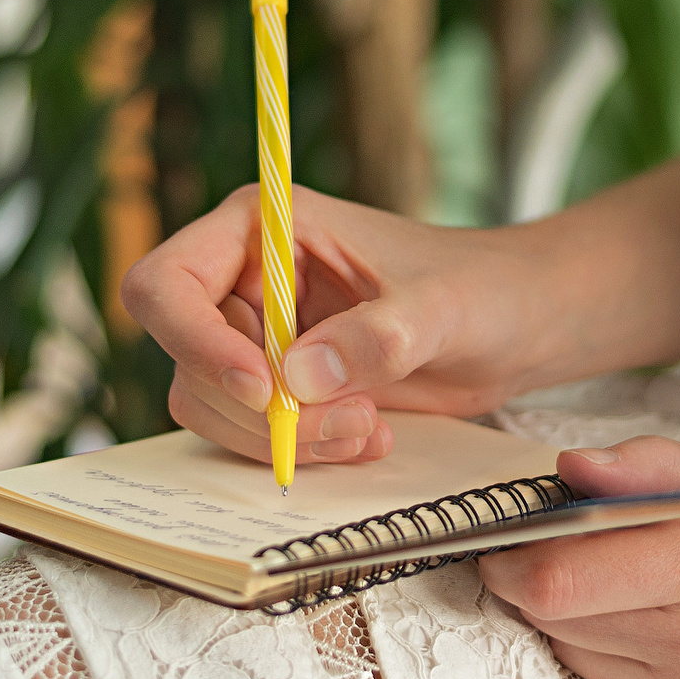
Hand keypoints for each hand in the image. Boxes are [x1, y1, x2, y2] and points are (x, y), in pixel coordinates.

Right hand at [120, 184, 554, 466]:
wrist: (512, 325)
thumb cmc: (480, 288)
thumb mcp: (441, 308)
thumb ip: (378, 335)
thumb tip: (298, 378)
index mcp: (261, 228)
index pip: (167, 283)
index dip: (194, 341)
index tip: (263, 390)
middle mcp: (243, 281)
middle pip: (188, 361)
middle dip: (261, 411)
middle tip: (352, 422)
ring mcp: (257, 338)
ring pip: (215, 408)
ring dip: (286, 437)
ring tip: (369, 429)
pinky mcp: (279, 388)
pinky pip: (251, 434)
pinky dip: (301, 450)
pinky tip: (368, 435)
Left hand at [479, 438, 679, 678]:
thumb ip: (649, 465)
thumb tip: (566, 468)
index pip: (556, 581)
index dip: (511, 562)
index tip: (505, 545)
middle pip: (559, 624)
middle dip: (546, 590)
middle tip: (575, 563)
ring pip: (585, 665)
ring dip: (590, 632)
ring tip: (650, 603)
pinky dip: (635, 676)